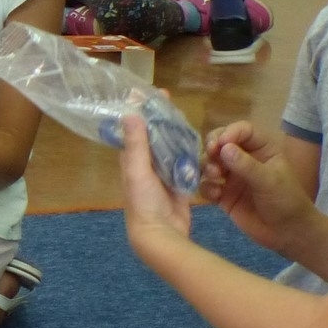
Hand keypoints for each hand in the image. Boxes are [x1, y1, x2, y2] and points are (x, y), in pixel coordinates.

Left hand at [120, 115, 191, 253]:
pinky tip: (198, 142)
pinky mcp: (179, 184)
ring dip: (176, 134)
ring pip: (170, 148)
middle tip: (172, 102)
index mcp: (132, 160)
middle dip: (161, 119)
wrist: (161, 234)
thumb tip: (130, 113)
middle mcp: (146, 165)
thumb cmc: (144, 202)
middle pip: (154, 136)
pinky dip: (189, 153)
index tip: (149, 93)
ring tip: (186, 117)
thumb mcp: (137, 170)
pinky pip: (184, 164)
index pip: (135, 129)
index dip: (140, 111)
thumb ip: (135, 144)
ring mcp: (163, 175)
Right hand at [200, 123, 315, 253]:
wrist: (287, 233)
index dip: (229, 133)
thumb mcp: (269, 180)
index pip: (242, 131)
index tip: (221, 144)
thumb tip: (224, 149)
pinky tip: (216, 196)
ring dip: (207, 166)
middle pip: (221, 143)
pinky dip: (207, 188)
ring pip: (210, 163)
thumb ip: (246, 165)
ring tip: (215, 177)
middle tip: (210, 155)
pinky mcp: (223, 195)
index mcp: (262, 148)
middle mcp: (244, 158)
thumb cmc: (286, 201)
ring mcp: (232, 177)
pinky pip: (207, 186)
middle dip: (213, 148)